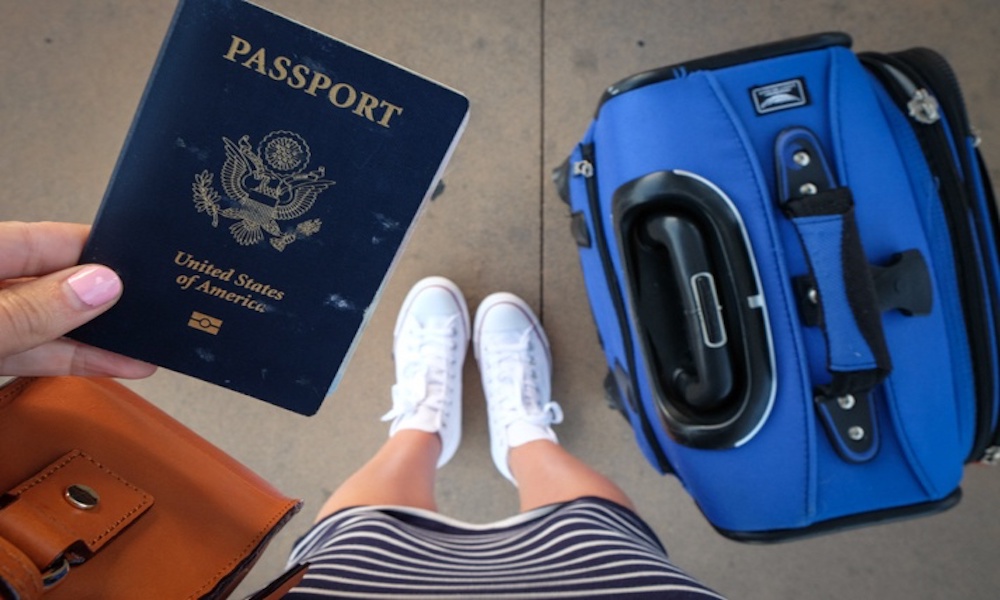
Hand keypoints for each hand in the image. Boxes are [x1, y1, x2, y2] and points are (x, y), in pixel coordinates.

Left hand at [0, 221, 155, 377]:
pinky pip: (31, 352)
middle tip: (152, 310)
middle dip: (105, 299)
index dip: (98, 249)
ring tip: (144, 347)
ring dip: (96, 338)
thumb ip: (30, 310)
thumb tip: (99, 287)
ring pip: (46, 323)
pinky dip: (67, 359)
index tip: (144, 265)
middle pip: (52, 282)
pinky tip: (111, 363)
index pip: (45, 239)